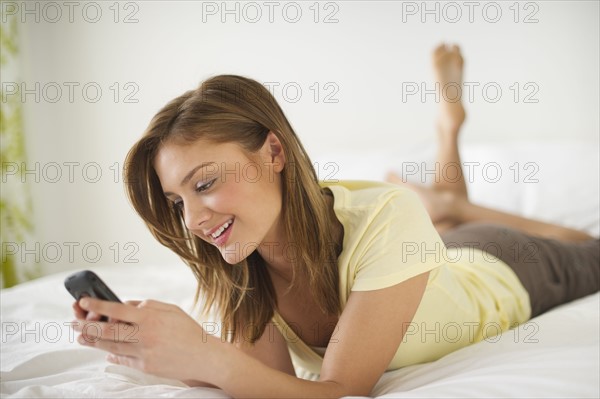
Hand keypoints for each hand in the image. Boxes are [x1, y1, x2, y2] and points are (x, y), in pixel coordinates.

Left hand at [71, 298, 219, 381]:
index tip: (83, 300)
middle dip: (87, 325)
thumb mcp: (170, 310)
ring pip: (111, 345)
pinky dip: (111, 353)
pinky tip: (103, 350)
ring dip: (93, 340)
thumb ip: (147, 305)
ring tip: (81, 335)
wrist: (203, 357)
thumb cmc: (188, 330)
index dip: (97, 305)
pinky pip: (123, 358)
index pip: (117, 309)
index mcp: (150, 317)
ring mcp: (144, 352)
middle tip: (74, 321)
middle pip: (107, 330)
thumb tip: (125, 306)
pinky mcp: (145, 366)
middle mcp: (144, 335)